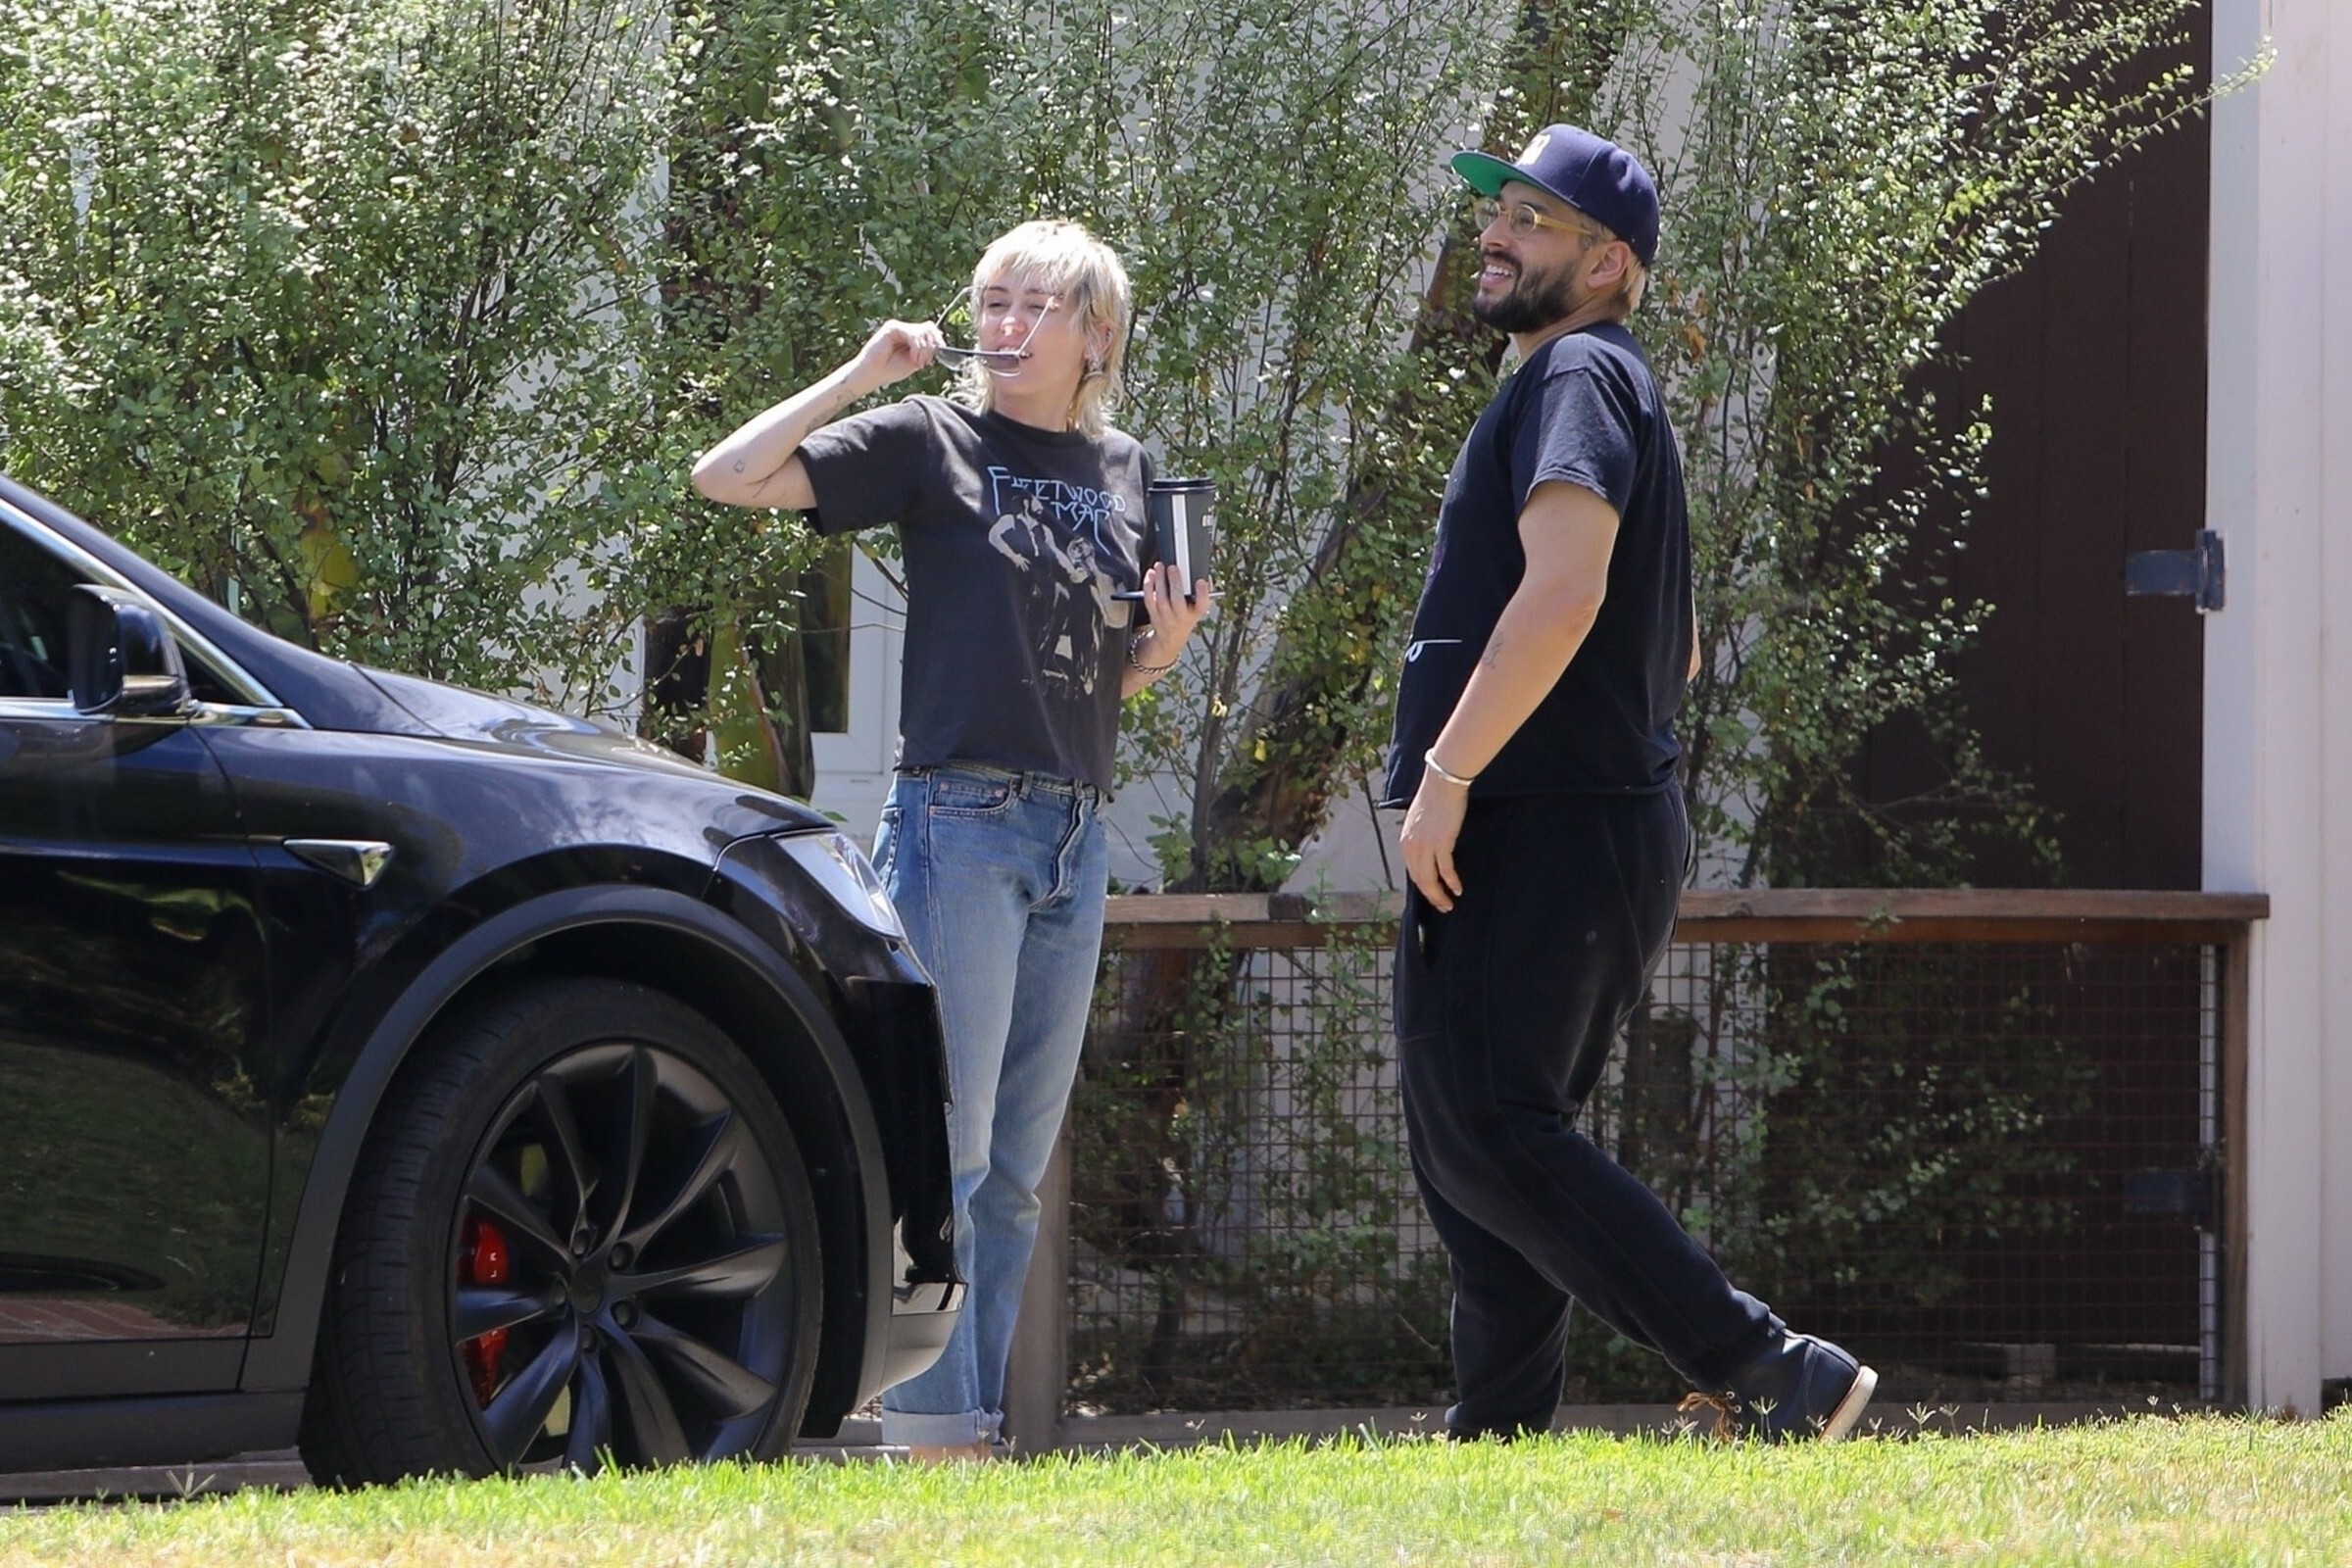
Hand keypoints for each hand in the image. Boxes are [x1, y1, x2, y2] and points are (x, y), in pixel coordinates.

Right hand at [851, 319, 942, 390]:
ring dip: (924, 350)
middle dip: (932, 347)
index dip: (937, 342)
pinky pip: (913, 334)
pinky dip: (917, 347)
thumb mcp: (915, 360)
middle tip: (924, 362)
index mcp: (912, 336)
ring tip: (917, 362)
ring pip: (923, 331)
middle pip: (930, 328)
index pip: (931, 330)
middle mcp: (906, 329)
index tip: (932, 359)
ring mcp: (899, 327)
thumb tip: (939, 340)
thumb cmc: (891, 369)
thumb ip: (926, 350)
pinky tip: (912, 357)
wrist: (873, 374)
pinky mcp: (892, 328)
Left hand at [1138, 563, 1211, 651]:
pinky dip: (1148, 586)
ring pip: (1161, 599)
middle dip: (1175, 583)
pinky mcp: (1153, 614)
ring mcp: (1165, 617)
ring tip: (1160, 566)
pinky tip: (1150, 575)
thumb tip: (1206, 577)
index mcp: (1196, 613)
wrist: (1172, 636)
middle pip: (1178, 601)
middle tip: (1173, 567)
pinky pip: (1149, 600)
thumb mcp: (1199, 607)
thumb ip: (1204, 592)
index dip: (1202, 593)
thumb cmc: (1187, 616)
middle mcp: (1181, 617)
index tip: (1200, 581)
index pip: (1202, 604)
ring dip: (1159, 581)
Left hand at [1398, 772, 1468, 911]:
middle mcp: (1412, 847)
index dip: (1423, 886)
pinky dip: (1451, 882)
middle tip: (1442, 906)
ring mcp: (1425, 847)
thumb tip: (1429, 852)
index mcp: (1405, 842)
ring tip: (1448, 904)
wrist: (1442, 784)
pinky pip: (1445, 870)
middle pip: (1419, 880)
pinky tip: (1458, 890)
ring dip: (1439, 895)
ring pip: (1429, 880)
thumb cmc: (1435, 799)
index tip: (1433, 894)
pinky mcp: (1441, 844)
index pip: (1412, 871)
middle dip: (1431, 896)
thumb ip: (1421, 839)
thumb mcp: (1420, 822)